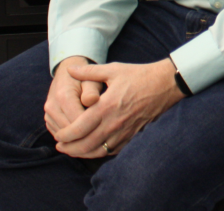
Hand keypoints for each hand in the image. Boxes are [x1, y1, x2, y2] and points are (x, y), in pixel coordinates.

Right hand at [44, 56, 103, 136]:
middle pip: (70, 131)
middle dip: (86, 134)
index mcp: (63, 95)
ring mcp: (48, 115)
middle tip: (102, 133)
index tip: (106, 126)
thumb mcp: (91, 81)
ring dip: (78, 137)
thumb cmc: (85, 79)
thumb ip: (91, 90)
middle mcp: (52, 106)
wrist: (67, 74)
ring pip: (63, 136)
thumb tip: (92, 100)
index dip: (93, 126)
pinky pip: (60, 134)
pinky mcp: (48, 121)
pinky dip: (71, 137)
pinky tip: (84, 133)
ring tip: (94, 133)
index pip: (78, 120)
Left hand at [52, 58, 184, 158]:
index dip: (64, 135)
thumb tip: (70, 69)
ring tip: (73, 150)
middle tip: (60, 146)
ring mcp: (124, 131)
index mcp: (106, 107)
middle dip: (69, 148)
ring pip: (98, 151)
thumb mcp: (113, 69)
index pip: (78, 129)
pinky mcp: (133, 135)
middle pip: (85, 144)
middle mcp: (114, 123)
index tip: (57, 135)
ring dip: (83, 153)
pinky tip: (94, 148)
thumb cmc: (139, 75)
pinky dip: (100, 152)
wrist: (166, 84)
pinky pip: (113, 150)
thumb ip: (89, 71)